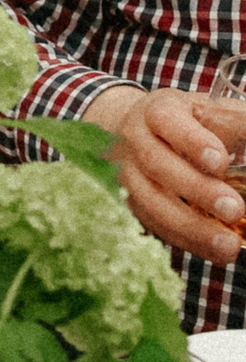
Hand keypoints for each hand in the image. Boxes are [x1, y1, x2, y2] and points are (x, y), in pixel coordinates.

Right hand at [88, 86, 245, 264]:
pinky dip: (185, 240)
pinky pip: (152, 224)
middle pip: (155, 163)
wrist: (136, 130)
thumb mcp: (210, 111)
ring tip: (228, 244)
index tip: (220, 161)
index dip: (191, 141)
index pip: (166, 120)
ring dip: (189, 225)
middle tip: (234, 208)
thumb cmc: (187, 121)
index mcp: (155, 110)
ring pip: (148, 200)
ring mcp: (126, 172)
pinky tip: (215, 251)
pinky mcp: (129, 201)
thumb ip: (237, 122)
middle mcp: (134, 140)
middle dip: (196, 189)